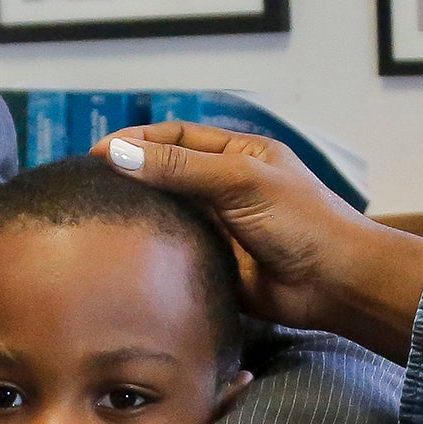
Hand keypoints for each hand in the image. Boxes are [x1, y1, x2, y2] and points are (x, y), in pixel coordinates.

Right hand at [91, 122, 422, 360]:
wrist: (336, 284)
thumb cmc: (301, 222)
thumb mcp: (240, 182)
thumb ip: (181, 169)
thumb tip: (118, 154)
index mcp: (238, 156)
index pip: (176, 138)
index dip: (136, 142)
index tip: (96, 153)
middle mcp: (226, 188)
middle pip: (168, 176)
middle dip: (131, 177)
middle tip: (86, 187)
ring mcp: (221, 228)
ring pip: (169, 216)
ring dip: (139, 216)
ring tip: (93, 219)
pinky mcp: (216, 265)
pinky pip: (177, 254)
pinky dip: (153, 252)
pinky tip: (123, 255)